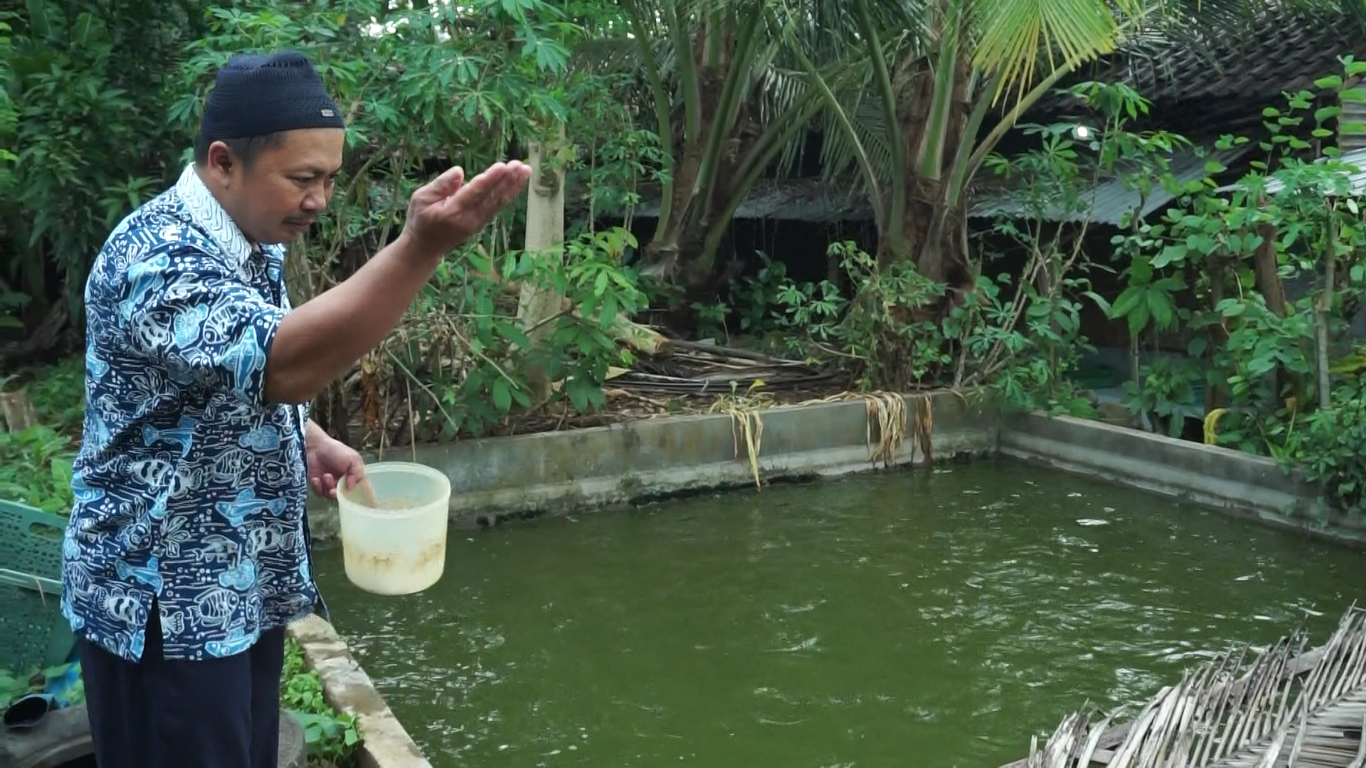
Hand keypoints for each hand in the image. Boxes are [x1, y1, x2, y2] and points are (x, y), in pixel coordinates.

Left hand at [306, 433, 365, 499]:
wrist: (315, 447)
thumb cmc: (336, 450)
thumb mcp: (353, 459)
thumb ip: (357, 473)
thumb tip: (351, 487)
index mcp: (352, 476)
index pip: (355, 490)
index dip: (352, 494)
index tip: (348, 491)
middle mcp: (341, 483)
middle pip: (341, 495)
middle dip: (337, 493)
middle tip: (333, 490)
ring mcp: (328, 485)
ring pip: (329, 496)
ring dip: (327, 488)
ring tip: (326, 476)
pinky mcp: (317, 485)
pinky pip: (319, 493)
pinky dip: (318, 488)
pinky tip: (316, 479)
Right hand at [402, 160, 532, 259]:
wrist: (425, 247)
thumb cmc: (420, 219)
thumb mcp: (421, 198)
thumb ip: (441, 185)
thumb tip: (460, 172)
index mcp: (452, 212)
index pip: (474, 193)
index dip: (490, 179)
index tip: (503, 166)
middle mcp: (469, 219)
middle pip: (492, 198)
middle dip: (507, 180)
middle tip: (521, 165)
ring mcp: (477, 223)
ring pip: (498, 202)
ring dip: (513, 186)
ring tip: (526, 170)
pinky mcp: (481, 222)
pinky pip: (497, 206)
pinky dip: (509, 193)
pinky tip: (518, 181)